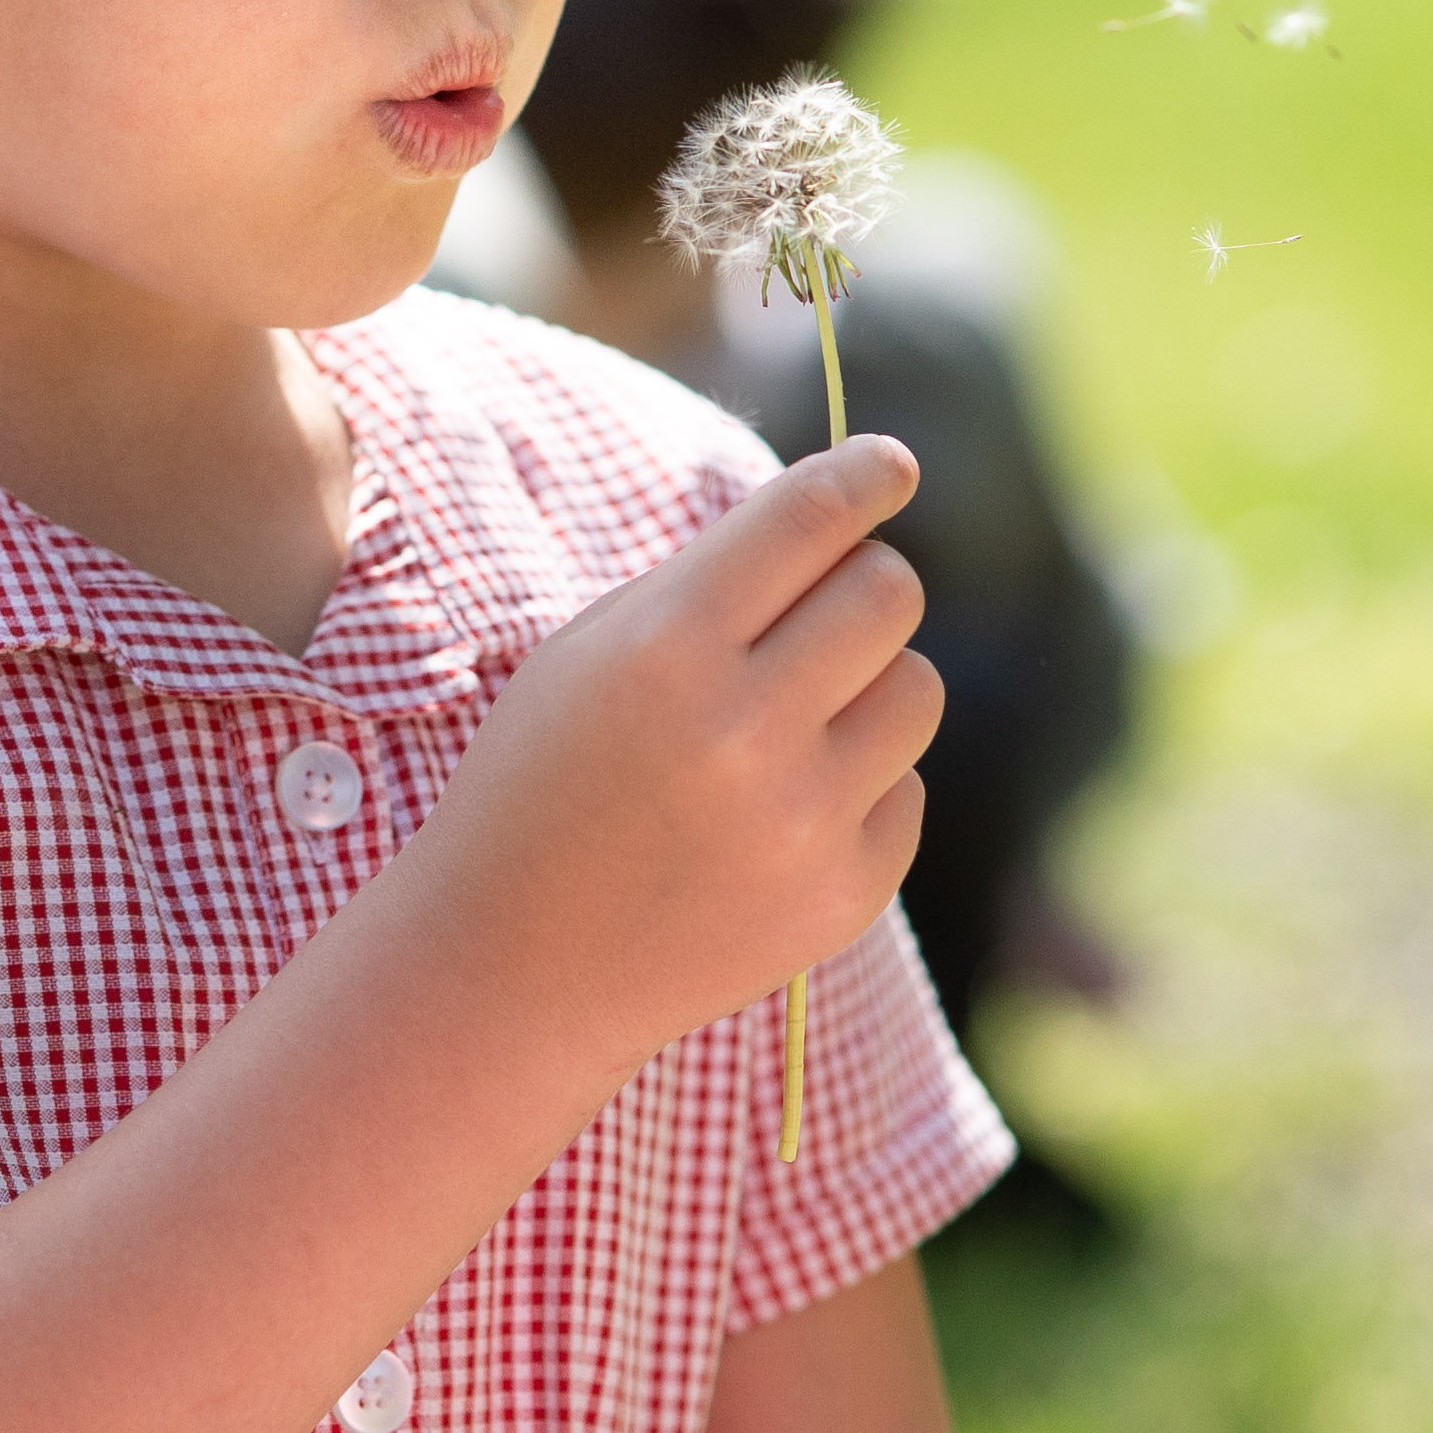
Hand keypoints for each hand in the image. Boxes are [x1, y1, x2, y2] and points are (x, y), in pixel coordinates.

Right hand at [391, 436, 938, 1069]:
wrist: (513, 968)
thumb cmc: (543, 782)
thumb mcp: (589, 653)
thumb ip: (710, 580)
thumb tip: (840, 521)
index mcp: (668, 646)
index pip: (812, 519)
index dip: (867, 475)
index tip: (892, 464)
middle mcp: (746, 728)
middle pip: (888, 592)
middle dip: (861, 583)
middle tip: (817, 611)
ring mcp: (804, 821)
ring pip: (919, 688)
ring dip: (868, 684)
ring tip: (791, 721)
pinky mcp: (844, 896)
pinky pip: (905, 789)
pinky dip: (856, 787)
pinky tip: (773, 816)